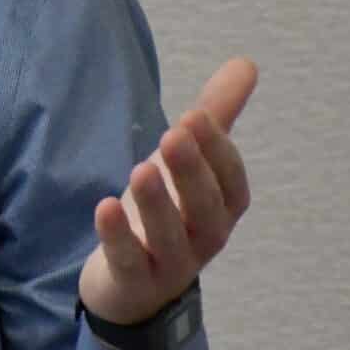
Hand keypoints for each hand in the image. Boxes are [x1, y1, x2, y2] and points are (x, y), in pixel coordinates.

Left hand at [77, 58, 256, 326]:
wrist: (132, 285)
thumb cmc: (168, 214)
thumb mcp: (190, 165)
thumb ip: (215, 117)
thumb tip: (246, 63)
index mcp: (222, 210)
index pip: (231, 183)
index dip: (217, 151)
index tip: (194, 116)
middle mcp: (203, 240)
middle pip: (205, 210)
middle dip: (192, 172)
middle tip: (173, 134)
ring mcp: (170, 266)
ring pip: (169, 238)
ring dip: (157, 203)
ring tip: (141, 167)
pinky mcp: (133, 283)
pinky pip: (129, 262)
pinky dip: (118, 237)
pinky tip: (104, 207)